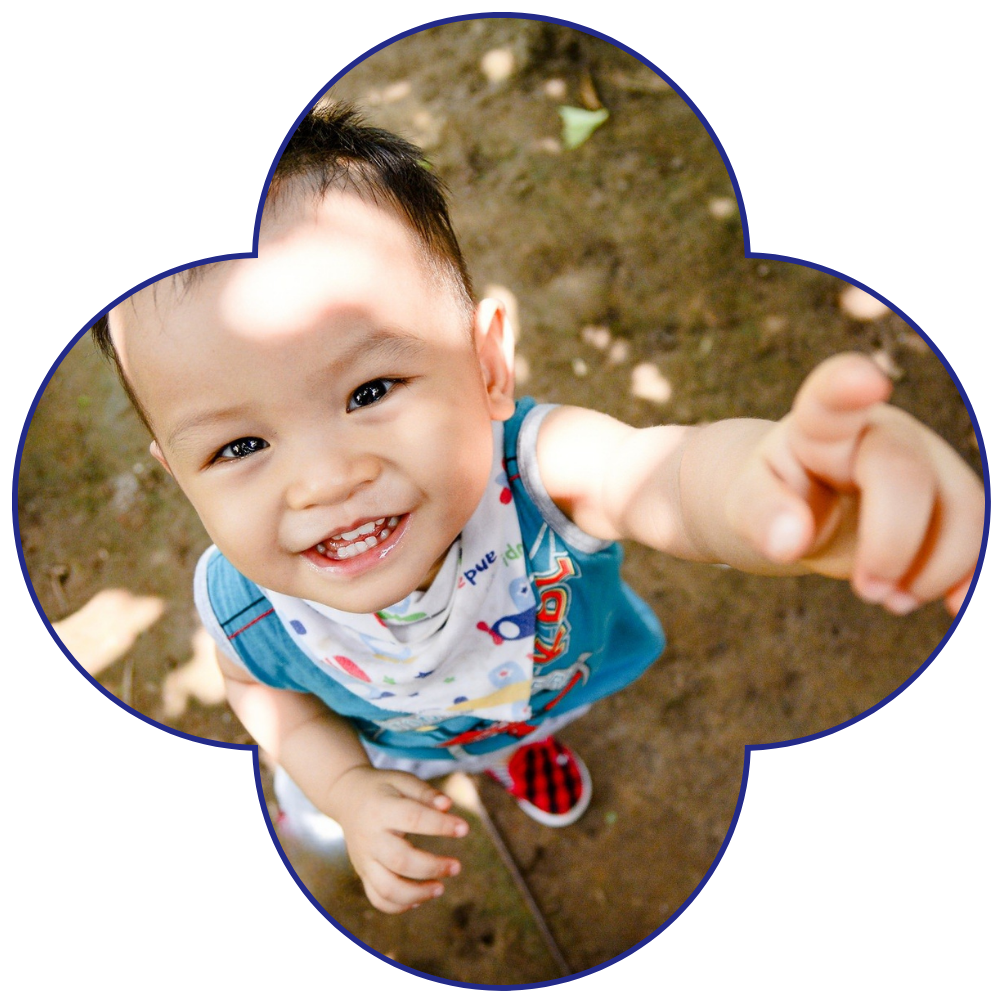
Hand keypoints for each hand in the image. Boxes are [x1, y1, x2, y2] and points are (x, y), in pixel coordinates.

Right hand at [328, 765, 468, 913]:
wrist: (347, 796)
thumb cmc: (383, 788)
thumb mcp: (402, 780)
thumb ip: (425, 792)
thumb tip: (448, 805)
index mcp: (381, 809)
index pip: (413, 818)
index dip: (441, 825)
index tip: (464, 828)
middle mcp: (370, 837)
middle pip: (400, 860)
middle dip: (432, 867)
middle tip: (456, 867)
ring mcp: (364, 859)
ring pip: (386, 888)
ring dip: (416, 894)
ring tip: (440, 888)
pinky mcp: (363, 873)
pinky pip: (377, 898)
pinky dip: (399, 905)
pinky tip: (420, 898)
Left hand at [726, 353, 983, 614]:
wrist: (797, 508)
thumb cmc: (770, 497)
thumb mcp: (744, 506)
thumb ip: (759, 517)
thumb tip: (789, 542)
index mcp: (820, 425)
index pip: (831, 397)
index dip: (848, 386)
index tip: (865, 381)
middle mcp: (881, 433)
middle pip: (906, 474)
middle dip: (892, 544)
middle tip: (865, 592)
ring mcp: (924, 461)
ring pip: (961, 506)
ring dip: (933, 569)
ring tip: (888, 599)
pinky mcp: (949, 498)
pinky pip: (980, 531)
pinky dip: (969, 574)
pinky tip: (951, 603)